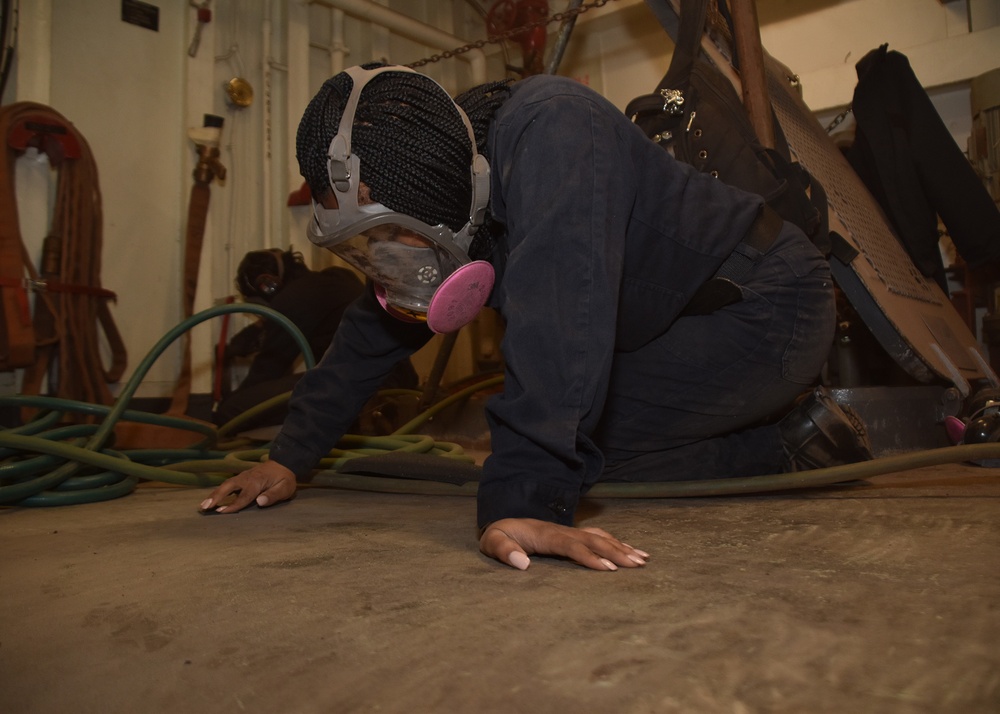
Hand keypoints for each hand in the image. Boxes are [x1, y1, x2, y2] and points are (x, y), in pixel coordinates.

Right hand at [199, 460, 295, 512]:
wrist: (284, 463)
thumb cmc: (284, 478)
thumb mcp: (285, 487)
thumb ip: (273, 495)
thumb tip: (259, 502)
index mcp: (257, 482)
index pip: (243, 496)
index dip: (232, 505)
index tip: (221, 512)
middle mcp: (246, 478)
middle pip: (228, 487)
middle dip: (216, 496)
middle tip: (204, 507)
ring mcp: (243, 477)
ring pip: (225, 485)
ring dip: (214, 494)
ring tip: (203, 505)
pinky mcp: (241, 478)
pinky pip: (228, 484)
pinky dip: (219, 491)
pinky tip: (212, 499)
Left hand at [479, 518, 648, 570]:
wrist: (502, 523)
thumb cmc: (498, 536)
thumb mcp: (493, 542)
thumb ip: (505, 551)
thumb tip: (523, 563)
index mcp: (546, 535)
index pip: (572, 546)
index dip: (591, 557)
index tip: (610, 570)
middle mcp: (562, 531)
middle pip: (594, 540)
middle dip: (617, 552)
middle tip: (638, 565)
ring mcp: (569, 531)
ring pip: (600, 537)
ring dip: (622, 547)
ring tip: (643, 559)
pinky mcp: (572, 535)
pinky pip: (598, 537)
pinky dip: (616, 542)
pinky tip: (631, 550)